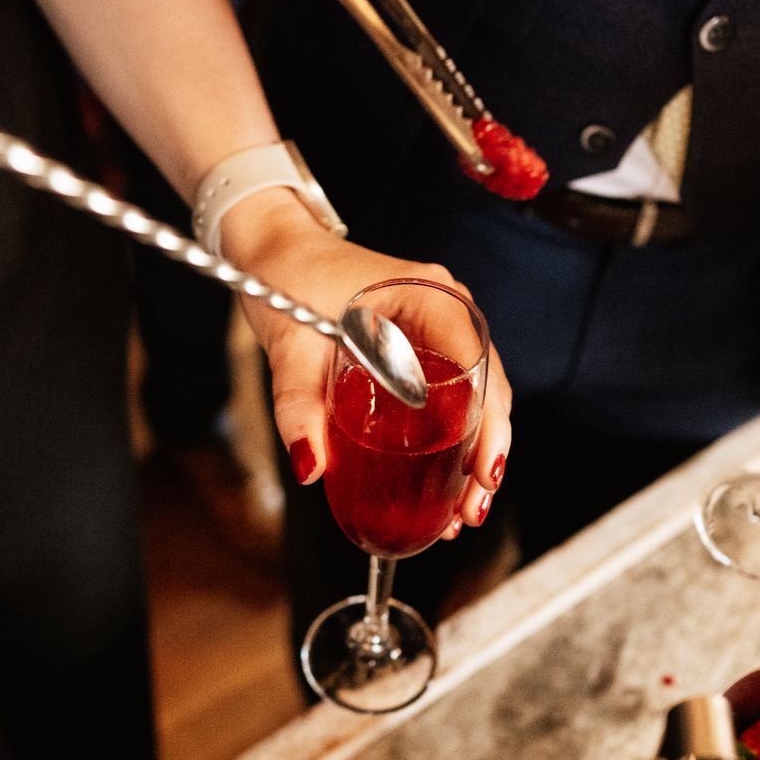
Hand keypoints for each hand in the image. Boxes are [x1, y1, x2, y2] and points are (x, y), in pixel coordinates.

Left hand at [219, 189, 512, 533]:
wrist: (272, 251)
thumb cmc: (285, 281)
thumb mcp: (290, 347)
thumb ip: (298, 406)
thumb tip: (310, 466)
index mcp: (428, 297)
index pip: (476, 364)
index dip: (486, 423)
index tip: (481, 470)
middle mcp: (446, 308)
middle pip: (487, 386)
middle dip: (486, 451)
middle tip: (472, 508)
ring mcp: (439, 325)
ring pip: (476, 394)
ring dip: (474, 451)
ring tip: (464, 508)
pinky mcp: (423, 344)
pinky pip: (452, 391)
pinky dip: (454, 435)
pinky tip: (445, 479)